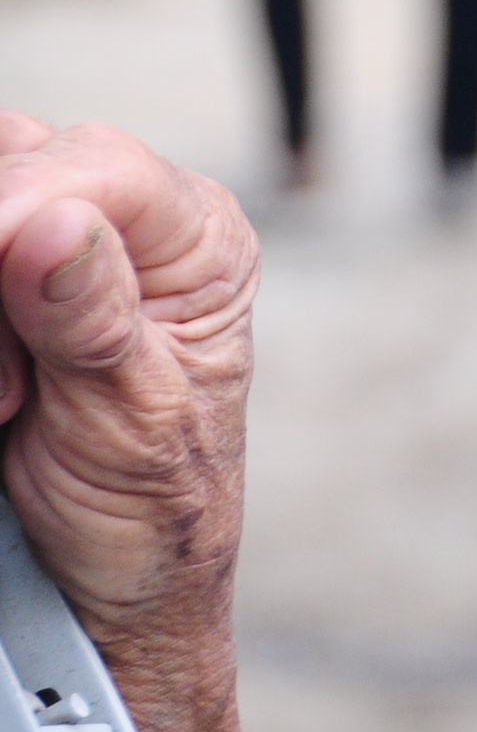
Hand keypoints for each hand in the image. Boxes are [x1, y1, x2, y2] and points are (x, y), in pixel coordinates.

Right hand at [0, 114, 253, 731]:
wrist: (111, 571)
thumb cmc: (149, 503)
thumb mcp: (133, 420)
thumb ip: (91, 318)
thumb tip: (55, 223)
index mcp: (202, 239)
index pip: (99, 164)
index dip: (27, 202)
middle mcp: (136, 217)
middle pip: (17, 160)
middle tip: (5, 387)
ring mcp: (60, 238)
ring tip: (3, 401)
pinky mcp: (4, 274)